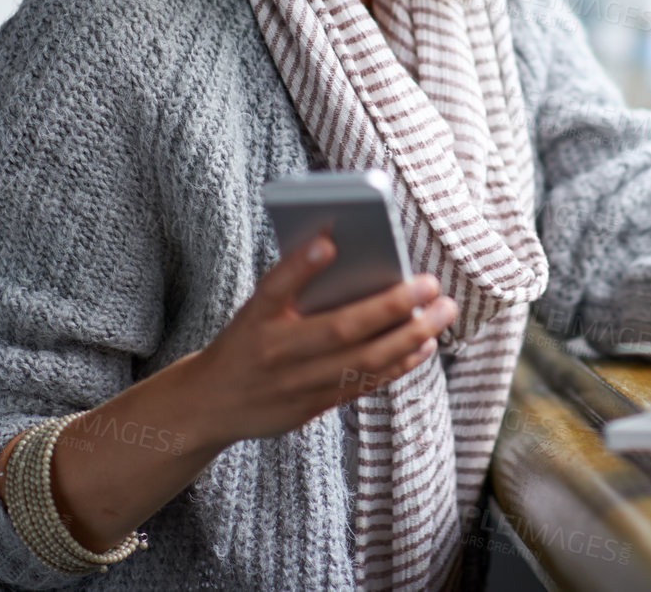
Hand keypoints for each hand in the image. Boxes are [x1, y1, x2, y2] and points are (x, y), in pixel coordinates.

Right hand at [187, 234, 457, 446]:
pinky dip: (398, 364)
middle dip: (391, 305)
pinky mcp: (309, 407)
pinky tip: (424, 344)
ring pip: (360, 361)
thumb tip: (346, 251)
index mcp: (255, 317)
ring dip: (408, 336)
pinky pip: (362, 384)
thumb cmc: (245, 340)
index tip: (331, 242)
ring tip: (442, 312)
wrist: (208, 403)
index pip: (275, 286)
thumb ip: (295, 285)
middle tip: (431, 283)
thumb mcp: (256, 308)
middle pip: (339, 328)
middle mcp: (273, 351)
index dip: (301, 264)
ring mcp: (293, 384)